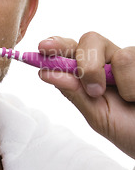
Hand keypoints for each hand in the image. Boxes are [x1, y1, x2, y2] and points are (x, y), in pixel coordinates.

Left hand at [38, 32, 134, 158]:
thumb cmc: (128, 130)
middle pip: (89, 40)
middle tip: (94, 90)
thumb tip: (45, 72)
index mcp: (89, 72)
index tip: (44, 47)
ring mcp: (129, 60)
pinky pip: (131, 60)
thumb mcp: (97, 116)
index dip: (56, 45)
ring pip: (118, 54)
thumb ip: (74, 92)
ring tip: (129, 100)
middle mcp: (108, 61)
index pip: (69, 51)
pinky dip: (132, 86)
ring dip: (120, 83)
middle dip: (87, 63)